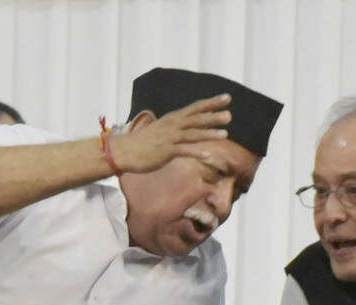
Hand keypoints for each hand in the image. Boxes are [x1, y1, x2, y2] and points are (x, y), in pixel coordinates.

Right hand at [112, 94, 232, 173]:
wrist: (126, 150)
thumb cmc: (147, 141)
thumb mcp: (165, 128)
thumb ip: (181, 125)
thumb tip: (197, 121)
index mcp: (174, 118)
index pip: (196, 107)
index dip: (212, 102)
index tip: (227, 98)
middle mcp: (173, 125)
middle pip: (196, 119)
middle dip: (213, 116)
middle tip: (229, 115)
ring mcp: (170, 138)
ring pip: (193, 135)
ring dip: (209, 134)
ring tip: (225, 134)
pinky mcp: (166, 151)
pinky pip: (184, 151)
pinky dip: (197, 153)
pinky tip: (209, 156)